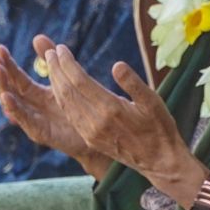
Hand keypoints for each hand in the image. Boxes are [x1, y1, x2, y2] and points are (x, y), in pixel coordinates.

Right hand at [0, 38, 106, 177]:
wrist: (100, 134)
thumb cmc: (82, 107)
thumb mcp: (65, 79)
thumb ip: (52, 60)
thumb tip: (37, 37)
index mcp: (37, 95)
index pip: (16, 77)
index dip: (7, 64)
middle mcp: (32, 107)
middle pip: (9, 89)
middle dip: (0, 74)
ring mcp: (34, 120)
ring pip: (12, 104)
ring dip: (2, 87)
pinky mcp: (41, 132)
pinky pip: (25, 120)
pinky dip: (14, 109)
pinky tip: (7, 96)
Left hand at [46, 45, 192, 192]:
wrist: (159, 161)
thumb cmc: (160, 127)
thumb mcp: (154, 102)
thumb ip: (134, 83)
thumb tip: (117, 65)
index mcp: (111, 109)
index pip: (80, 81)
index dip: (67, 63)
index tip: (61, 48)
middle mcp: (96, 122)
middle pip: (67, 91)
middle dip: (56, 69)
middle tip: (49, 52)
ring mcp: (91, 132)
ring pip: (65, 103)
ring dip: (55, 82)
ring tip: (51, 65)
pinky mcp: (90, 139)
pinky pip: (69, 115)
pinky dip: (61, 98)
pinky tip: (59, 88)